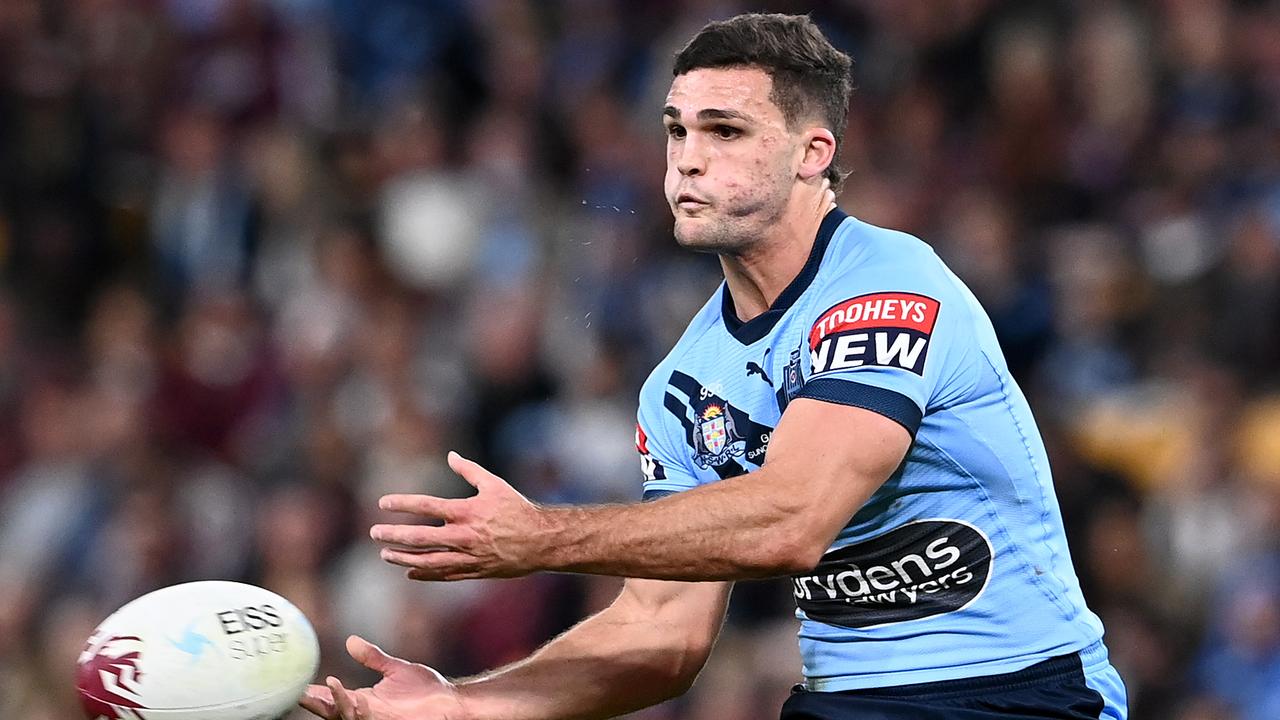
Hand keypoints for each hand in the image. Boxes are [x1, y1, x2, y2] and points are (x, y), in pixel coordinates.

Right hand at [298, 636, 465, 719]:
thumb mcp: (394, 668)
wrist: (449, 699)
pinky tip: (356, 697)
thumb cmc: (425, 687)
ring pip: (347, 716)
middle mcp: (367, 712)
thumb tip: (350, 641)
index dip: (317, 694)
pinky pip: (368, 719)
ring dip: (337, 702)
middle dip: (317, 705)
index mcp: (366, 700)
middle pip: (333, 712)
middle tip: (299, 693)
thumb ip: (372, 657)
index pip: (335, 699)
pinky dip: (360, 709)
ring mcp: (377, 719)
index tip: (299, 685)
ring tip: (331, 683)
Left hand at [370, 452, 551, 580]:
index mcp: (467, 511)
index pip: (426, 506)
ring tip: (385, 554)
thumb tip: (450, 455)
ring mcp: (468, 556)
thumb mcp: (495, 484)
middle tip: (374, 533)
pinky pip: (444, 575)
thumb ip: (469, 470)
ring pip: (428, 560)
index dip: (402, 504)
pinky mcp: (474, 571)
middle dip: (394, 535)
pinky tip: (409, 572)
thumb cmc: (518, 509)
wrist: (541, 541)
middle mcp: (464, 535)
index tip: (382, 503)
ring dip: (403, 557)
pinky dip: (425, 574)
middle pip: (420, 537)